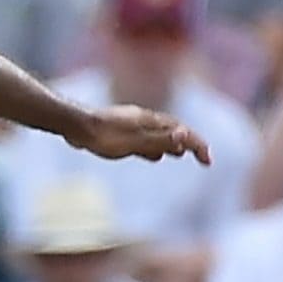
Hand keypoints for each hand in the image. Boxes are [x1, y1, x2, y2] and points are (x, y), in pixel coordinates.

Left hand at [71, 105, 211, 164]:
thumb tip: (185, 137)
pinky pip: (145, 139)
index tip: (208, 162)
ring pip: (160, 134)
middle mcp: (145, 120)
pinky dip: (155, 147)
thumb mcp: (132, 142)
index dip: (198, 146)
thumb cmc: (102, 135)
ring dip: (173, 144)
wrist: (74, 125)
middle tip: (203, 158)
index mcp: (151, 122)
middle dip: (191, 143)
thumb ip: (158, 141)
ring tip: (182, 154)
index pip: (183, 132)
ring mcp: (132, 124)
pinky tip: (152, 156)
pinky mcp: (120, 131)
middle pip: (174, 130)